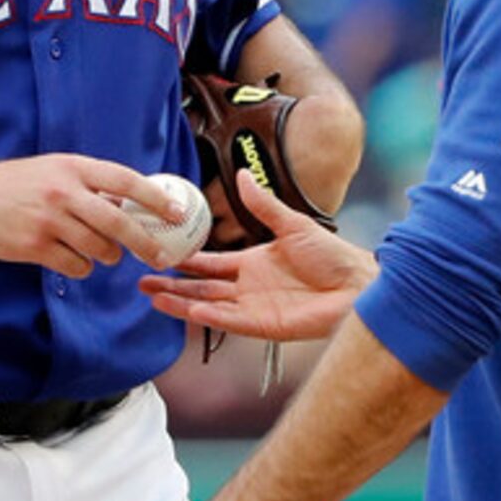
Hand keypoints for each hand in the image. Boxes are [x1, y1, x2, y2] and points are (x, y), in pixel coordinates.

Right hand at [0, 154, 190, 278]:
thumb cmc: (19, 184)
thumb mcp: (55, 170)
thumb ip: (91, 183)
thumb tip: (136, 203)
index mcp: (73, 167)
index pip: (125, 181)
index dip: (155, 198)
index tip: (177, 213)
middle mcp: (63, 192)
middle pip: (118, 223)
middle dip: (145, 243)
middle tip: (160, 256)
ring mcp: (49, 221)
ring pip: (100, 248)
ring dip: (108, 256)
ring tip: (103, 252)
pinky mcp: (35, 247)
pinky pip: (77, 266)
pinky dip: (82, 267)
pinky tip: (73, 258)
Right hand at [143, 171, 377, 340]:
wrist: (359, 285)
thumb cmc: (333, 256)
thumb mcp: (293, 224)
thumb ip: (263, 204)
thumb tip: (242, 176)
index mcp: (253, 262)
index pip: (210, 263)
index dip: (185, 260)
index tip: (161, 252)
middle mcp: (249, 286)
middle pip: (201, 286)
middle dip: (172, 284)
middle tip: (142, 279)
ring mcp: (253, 307)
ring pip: (207, 304)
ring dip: (180, 301)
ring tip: (152, 296)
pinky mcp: (263, 325)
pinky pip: (228, 321)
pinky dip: (207, 316)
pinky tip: (186, 309)